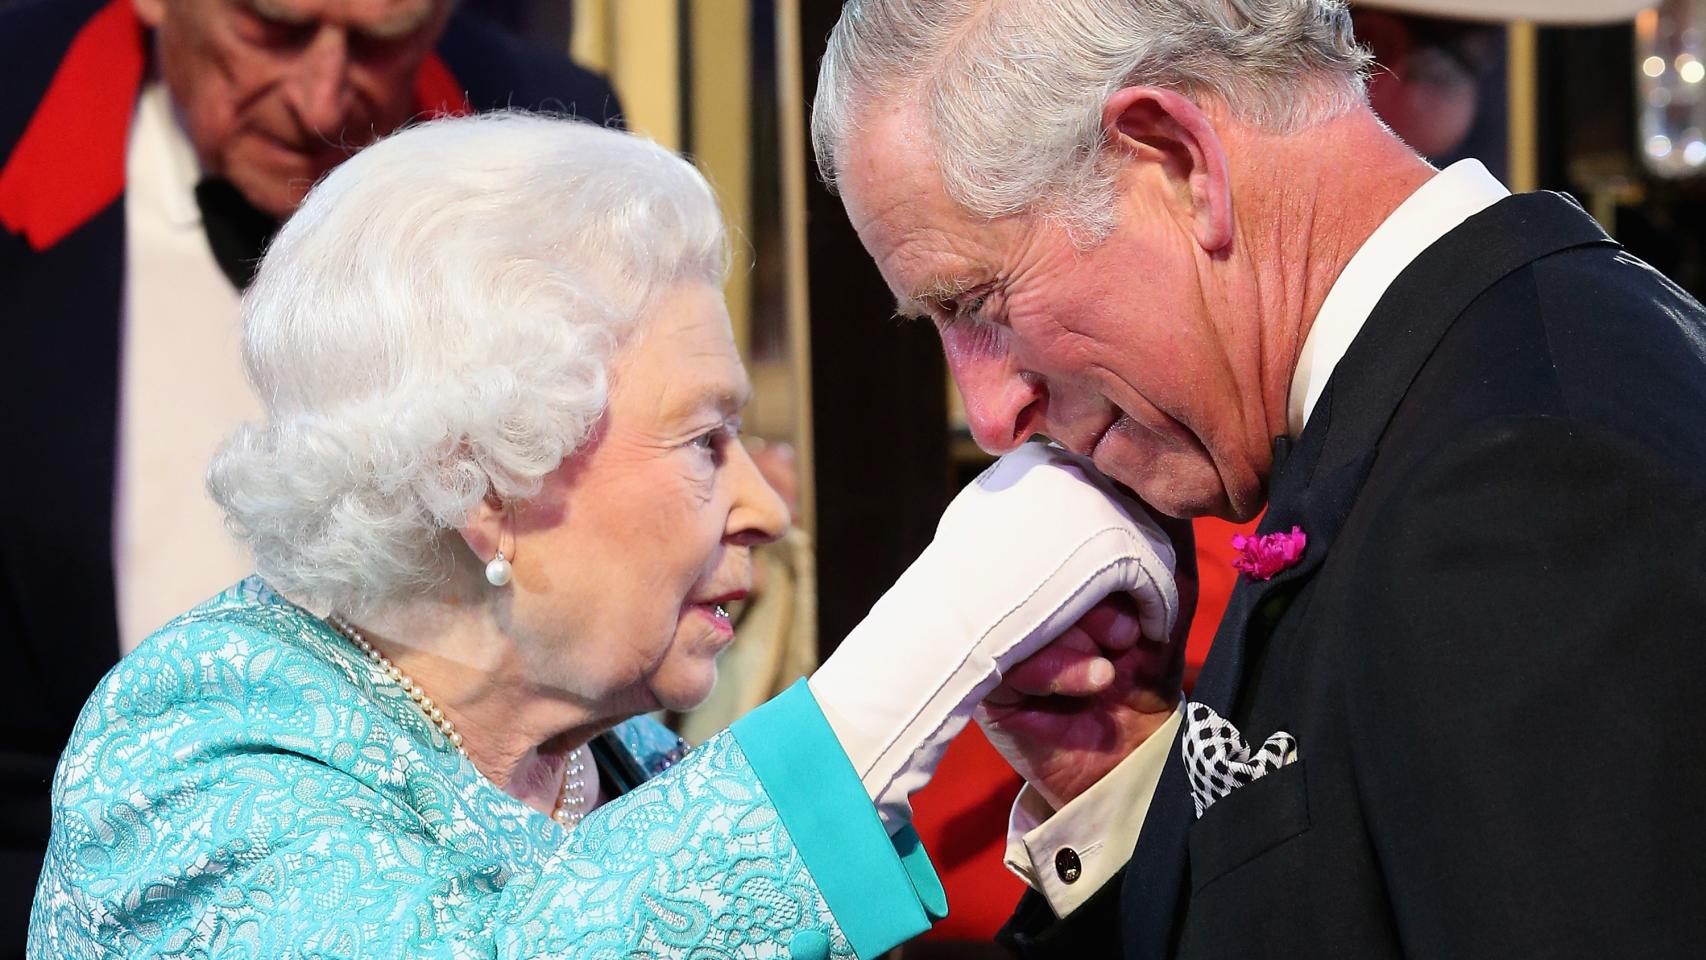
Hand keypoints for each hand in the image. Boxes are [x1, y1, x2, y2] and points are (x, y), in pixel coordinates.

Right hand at [808, 442, 1179, 829]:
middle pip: (1030, 558)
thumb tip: (1141, 471)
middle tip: (1126, 627)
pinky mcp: (984, 678)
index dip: (1080, 533)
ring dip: (1081, 635)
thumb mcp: (1167, 585)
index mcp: (1046, 556)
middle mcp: (1011, 587)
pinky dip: (1064, 669)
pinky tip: (1094, 682)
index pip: (1042, 515)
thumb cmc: (1147, 655)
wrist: (1136, 744)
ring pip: (1024, 609)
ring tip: (1113, 656)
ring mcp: (992, 629)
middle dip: (1090, 594)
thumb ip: (1159, 527)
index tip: (1118, 565)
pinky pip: (1014, 658)